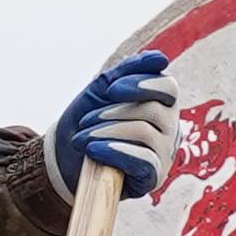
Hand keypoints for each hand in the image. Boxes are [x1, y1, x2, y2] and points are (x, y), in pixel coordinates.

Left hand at [49, 47, 177, 200]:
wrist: (65, 159)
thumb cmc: (87, 121)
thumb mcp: (101, 91)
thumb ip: (126, 71)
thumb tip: (160, 58)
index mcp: (161, 105)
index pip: (168, 87)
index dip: (141, 83)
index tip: (110, 88)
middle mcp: (169, 128)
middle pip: (153, 110)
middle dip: (113, 112)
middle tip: (85, 120)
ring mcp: (164, 154)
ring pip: (144, 133)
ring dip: (106, 132)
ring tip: (81, 138)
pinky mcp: (153, 177)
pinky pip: (143, 160)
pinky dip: (114, 151)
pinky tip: (93, 150)